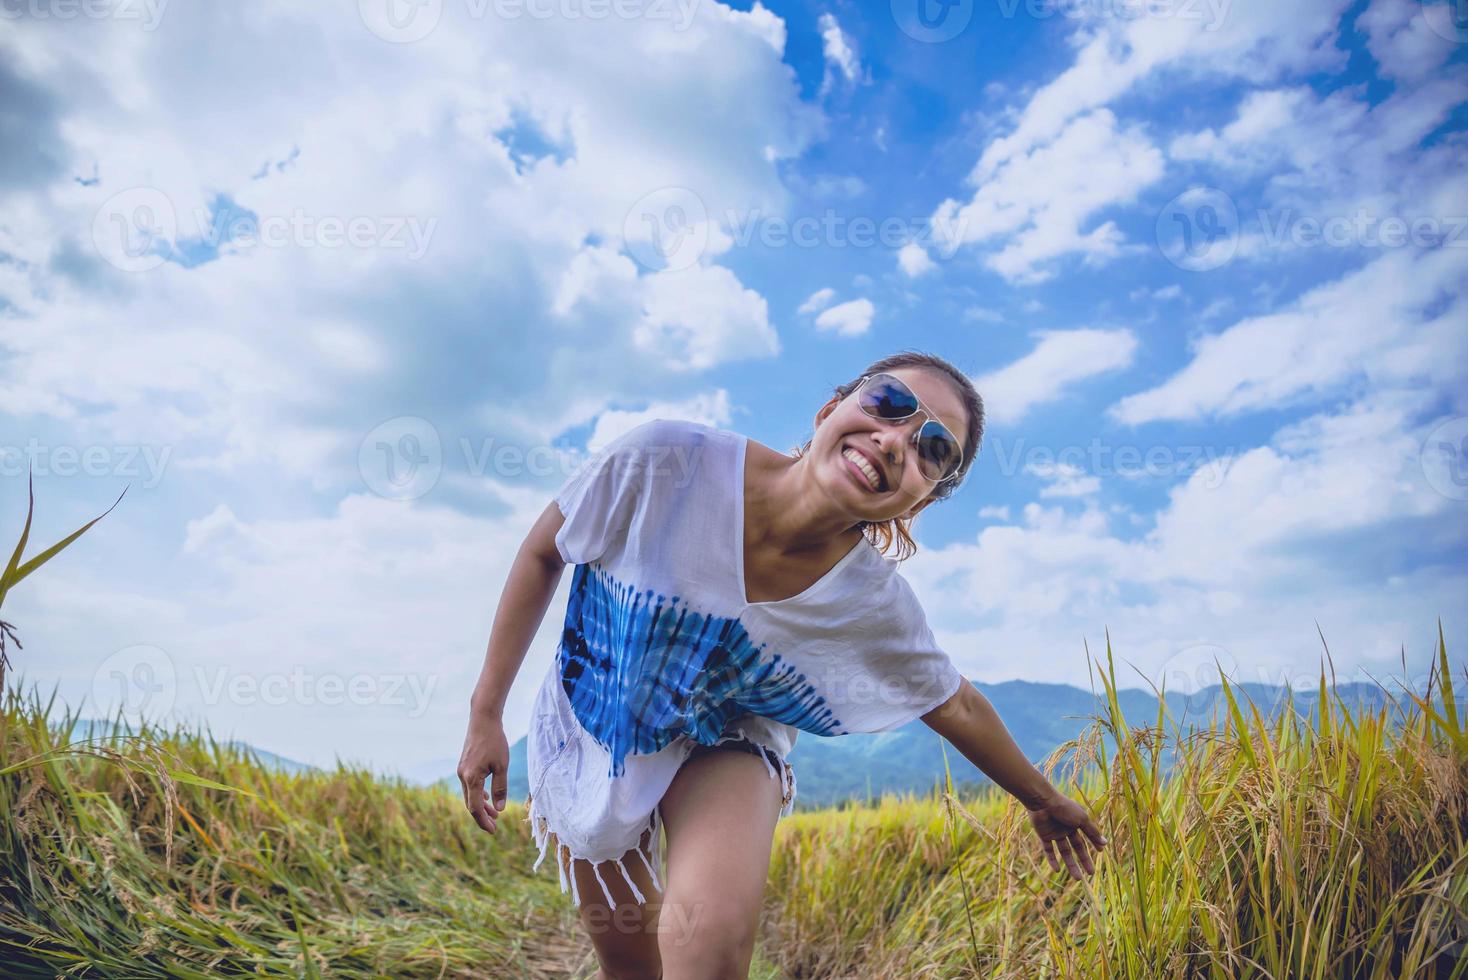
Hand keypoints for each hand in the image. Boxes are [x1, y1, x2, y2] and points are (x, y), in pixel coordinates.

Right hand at [458, 709, 510, 835]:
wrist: (483, 720)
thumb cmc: (495, 741)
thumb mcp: (502, 766)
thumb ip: (500, 788)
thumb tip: (500, 809)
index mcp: (471, 778)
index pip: (475, 808)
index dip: (484, 821)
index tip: (493, 831)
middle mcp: (463, 776)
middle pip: (471, 804)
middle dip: (482, 817)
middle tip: (494, 827)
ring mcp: (461, 771)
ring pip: (470, 795)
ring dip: (481, 806)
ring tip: (494, 815)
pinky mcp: (464, 765)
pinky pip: (470, 786)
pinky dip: (478, 794)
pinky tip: (487, 798)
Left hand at [1025, 789, 1106, 880]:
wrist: (1041, 801)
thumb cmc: (1063, 807)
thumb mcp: (1081, 819)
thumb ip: (1092, 832)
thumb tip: (1105, 843)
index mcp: (1076, 821)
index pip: (1087, 836)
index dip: (1094, 843)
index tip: (1100, 853)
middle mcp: (1066, 827)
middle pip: (1077, 847)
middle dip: (1084, 860)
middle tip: (1091, 873)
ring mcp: (1054, 832)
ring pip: (1064, 852)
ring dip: (1070, 865)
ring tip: (1078, 879)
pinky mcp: (1043, 835)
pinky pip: (1048, 850)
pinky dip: (1052, 860)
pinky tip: (1058, 870)